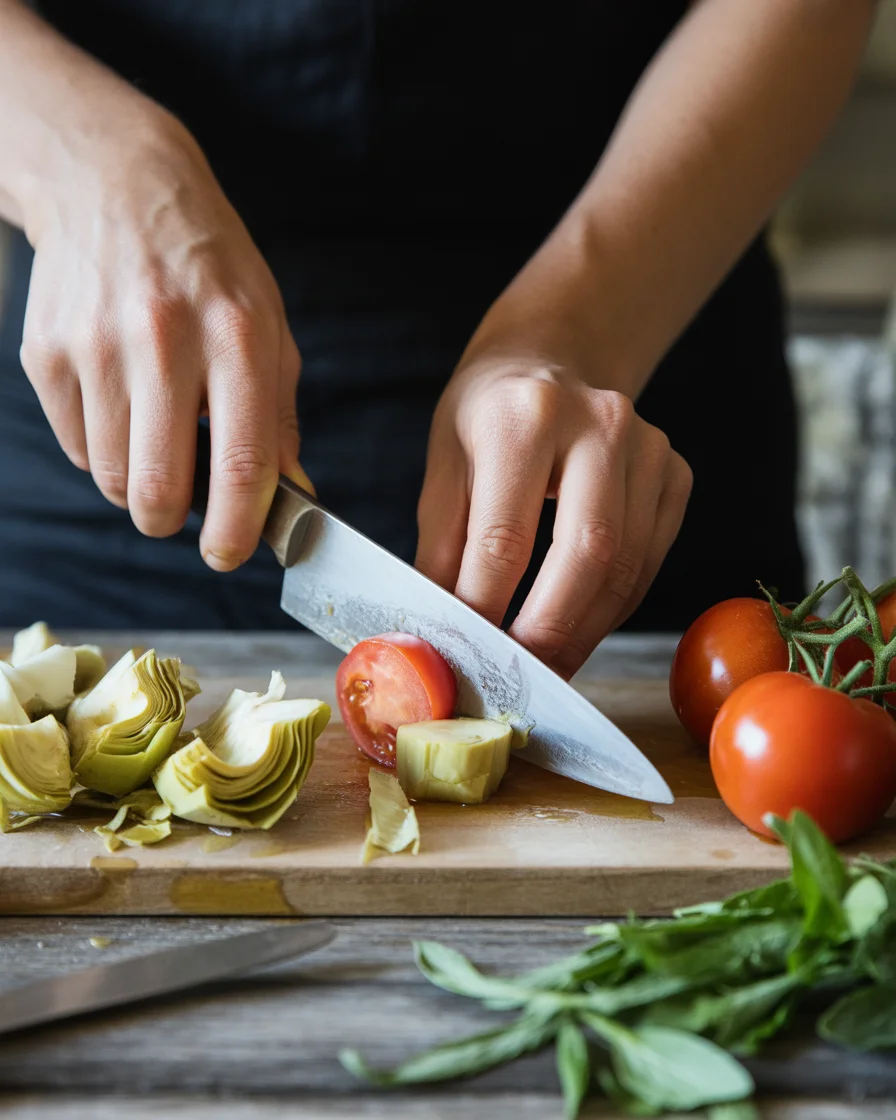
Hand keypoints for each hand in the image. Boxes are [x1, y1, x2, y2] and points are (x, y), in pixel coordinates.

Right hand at [18, 110, 309, 570]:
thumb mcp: (268, 322)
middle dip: (173, 521)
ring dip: (138, 481)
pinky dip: (103, 447)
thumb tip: (294, 494)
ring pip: (113, 478)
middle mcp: (163, 339)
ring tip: (155, 431)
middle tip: (182, 509)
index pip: (241, 462)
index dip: (237, 529)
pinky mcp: (46, 354)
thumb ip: (280, 414)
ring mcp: (95, 346)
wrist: (114, 183)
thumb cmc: (208, 265)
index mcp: (236, 335)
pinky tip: (120, 399)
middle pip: (159, 489)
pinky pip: (77, 447)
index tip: (230, 552)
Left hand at [416, 352, 691, 678]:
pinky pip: (647, 562)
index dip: (484, 609)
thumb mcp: (444, 465)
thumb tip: (444, 632)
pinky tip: (580, 626)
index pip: (504, 538)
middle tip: (520, 679)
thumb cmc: (488, 415)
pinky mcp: (674, 474)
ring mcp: (648, 448)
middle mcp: (598, 423)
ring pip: (625, 568)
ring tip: (547, 666)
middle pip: (586, 556)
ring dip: (585, 632)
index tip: (466, 655)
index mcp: (524, 416)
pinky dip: (611, 607)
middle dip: (551, 633)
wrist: (553, 357)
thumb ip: (443, 549)